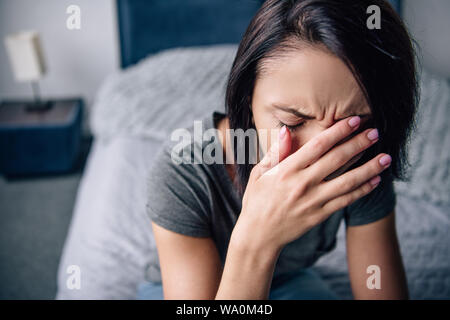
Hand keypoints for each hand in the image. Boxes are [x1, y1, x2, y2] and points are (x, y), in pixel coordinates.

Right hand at [232, 116, 391, 252]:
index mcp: (286, 170)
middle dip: (358, 144)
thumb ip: (275, 152)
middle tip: (375, 132)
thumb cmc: (257, 200)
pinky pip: (345, 201)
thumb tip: (286, 130)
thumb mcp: (259, 174)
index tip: (353, 120)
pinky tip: (375, 180)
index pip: (317, 146)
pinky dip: (362, 190)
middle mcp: (302, 184)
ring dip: (369, 168)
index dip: (337, 132)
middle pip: (336, 160)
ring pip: (347, 181)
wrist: (259, 235)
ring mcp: (313, 201)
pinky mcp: (320, 215)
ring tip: (386, 157)